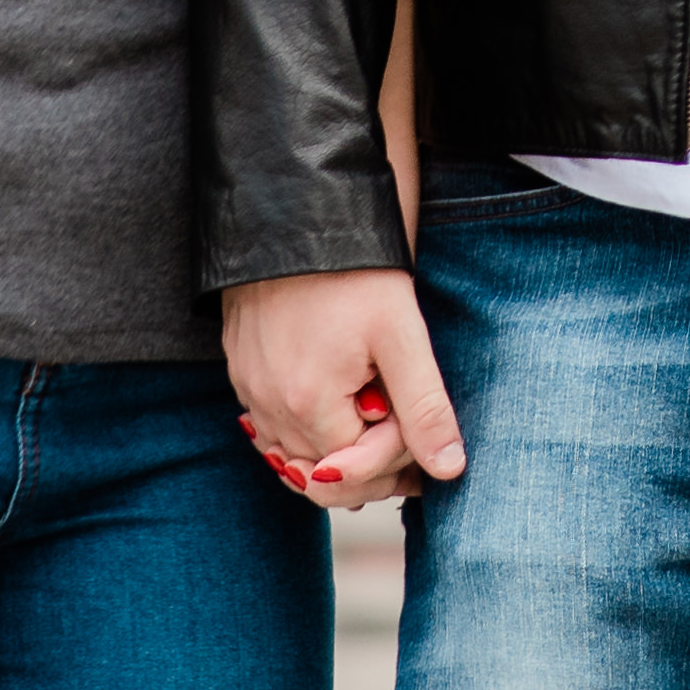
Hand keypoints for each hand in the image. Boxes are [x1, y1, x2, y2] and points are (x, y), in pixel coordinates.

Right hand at [225, 267, 463, 508]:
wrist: (293, 213)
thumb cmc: (351, 270)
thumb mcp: (401, 334)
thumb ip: (424, 407)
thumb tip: (449, 469)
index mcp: (308, 404)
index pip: (359, 470)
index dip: (398, 455)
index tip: (420, 428)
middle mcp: (268, 407)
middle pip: (323, 475)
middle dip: (369, 465)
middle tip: (407, 440)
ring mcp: (249, 390)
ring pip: (294, 456)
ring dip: (336, 453)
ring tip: (378, 427)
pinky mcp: (240, 370)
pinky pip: (269, 428)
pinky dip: (303, 433)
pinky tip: (334, 410)